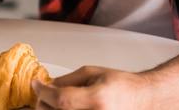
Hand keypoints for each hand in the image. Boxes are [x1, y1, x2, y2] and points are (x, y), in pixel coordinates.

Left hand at [32, 66, 152, 109]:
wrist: (142, 100)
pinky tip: (64, 109)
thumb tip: (47, 86)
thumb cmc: (121, 86)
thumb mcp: (93, 73)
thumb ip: (68, 80)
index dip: (43, 91)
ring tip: (54, 102)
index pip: (60, 99)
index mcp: (97, 99)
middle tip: (43, 94)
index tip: (36, 84)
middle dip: (43, 103)